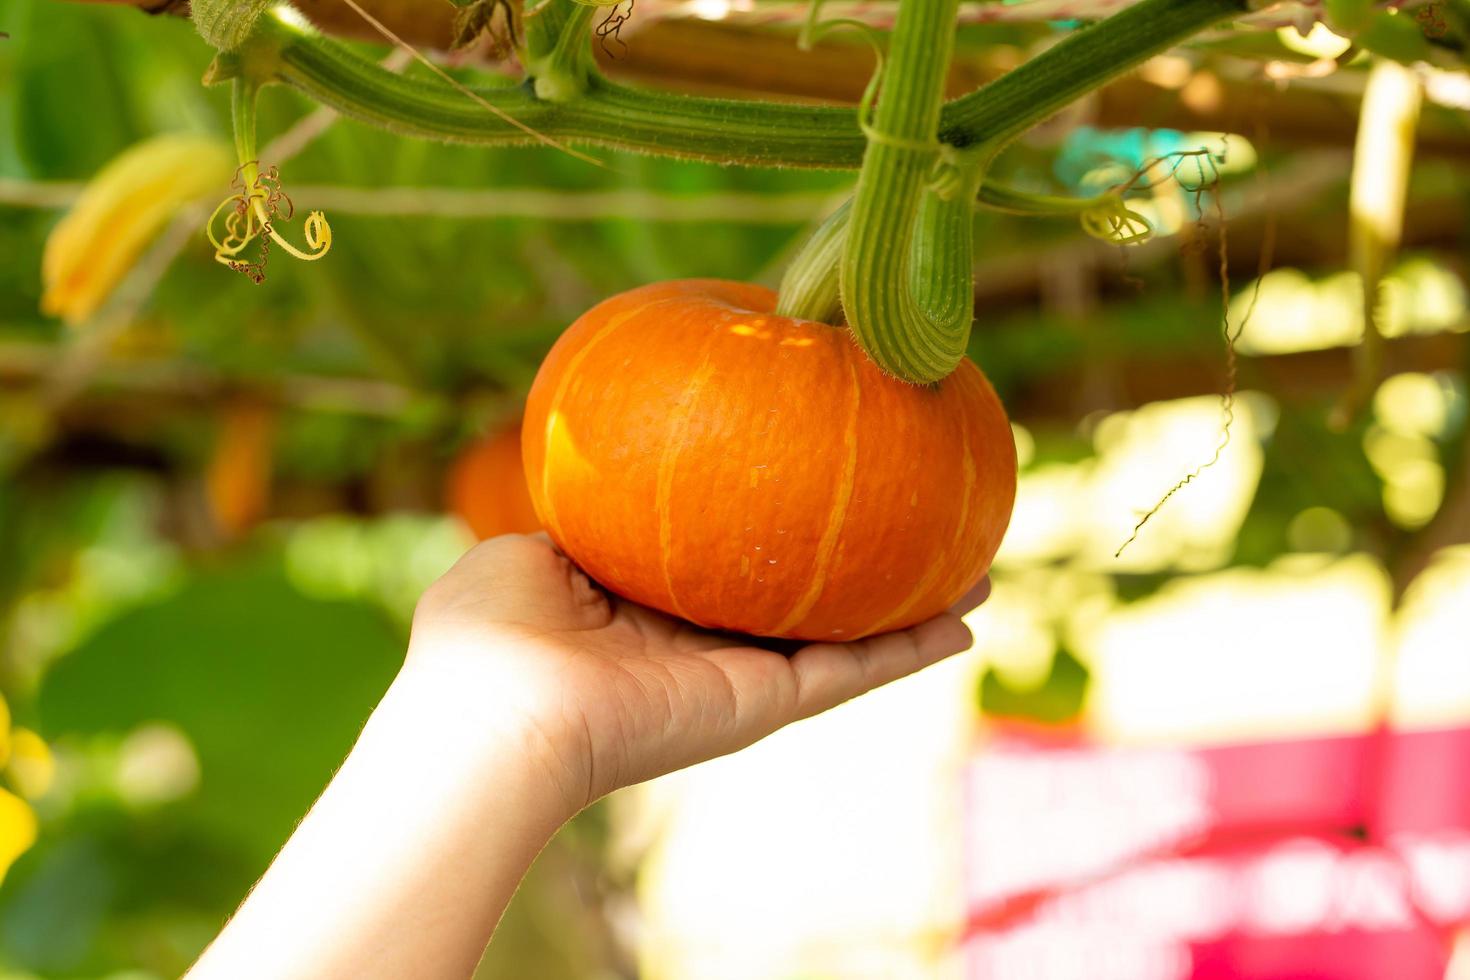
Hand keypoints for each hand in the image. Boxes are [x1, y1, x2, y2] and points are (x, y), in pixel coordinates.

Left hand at [408, 533, 989, 815]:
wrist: (500, 713)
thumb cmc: (489, 631)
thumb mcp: (527, 550)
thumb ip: (583, 515)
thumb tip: (609, 470)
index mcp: (646, 611)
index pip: (723, 567)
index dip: (768, 530)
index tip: (808, 487)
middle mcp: (703, 648)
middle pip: (800, 605)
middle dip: (856, 571)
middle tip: (914, 524)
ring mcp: (741, 678)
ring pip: (846, 640)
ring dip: (911, 609)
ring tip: (976, 569)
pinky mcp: (765, 701)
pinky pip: (854, 670)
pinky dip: (912, 648)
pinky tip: (965, 616)